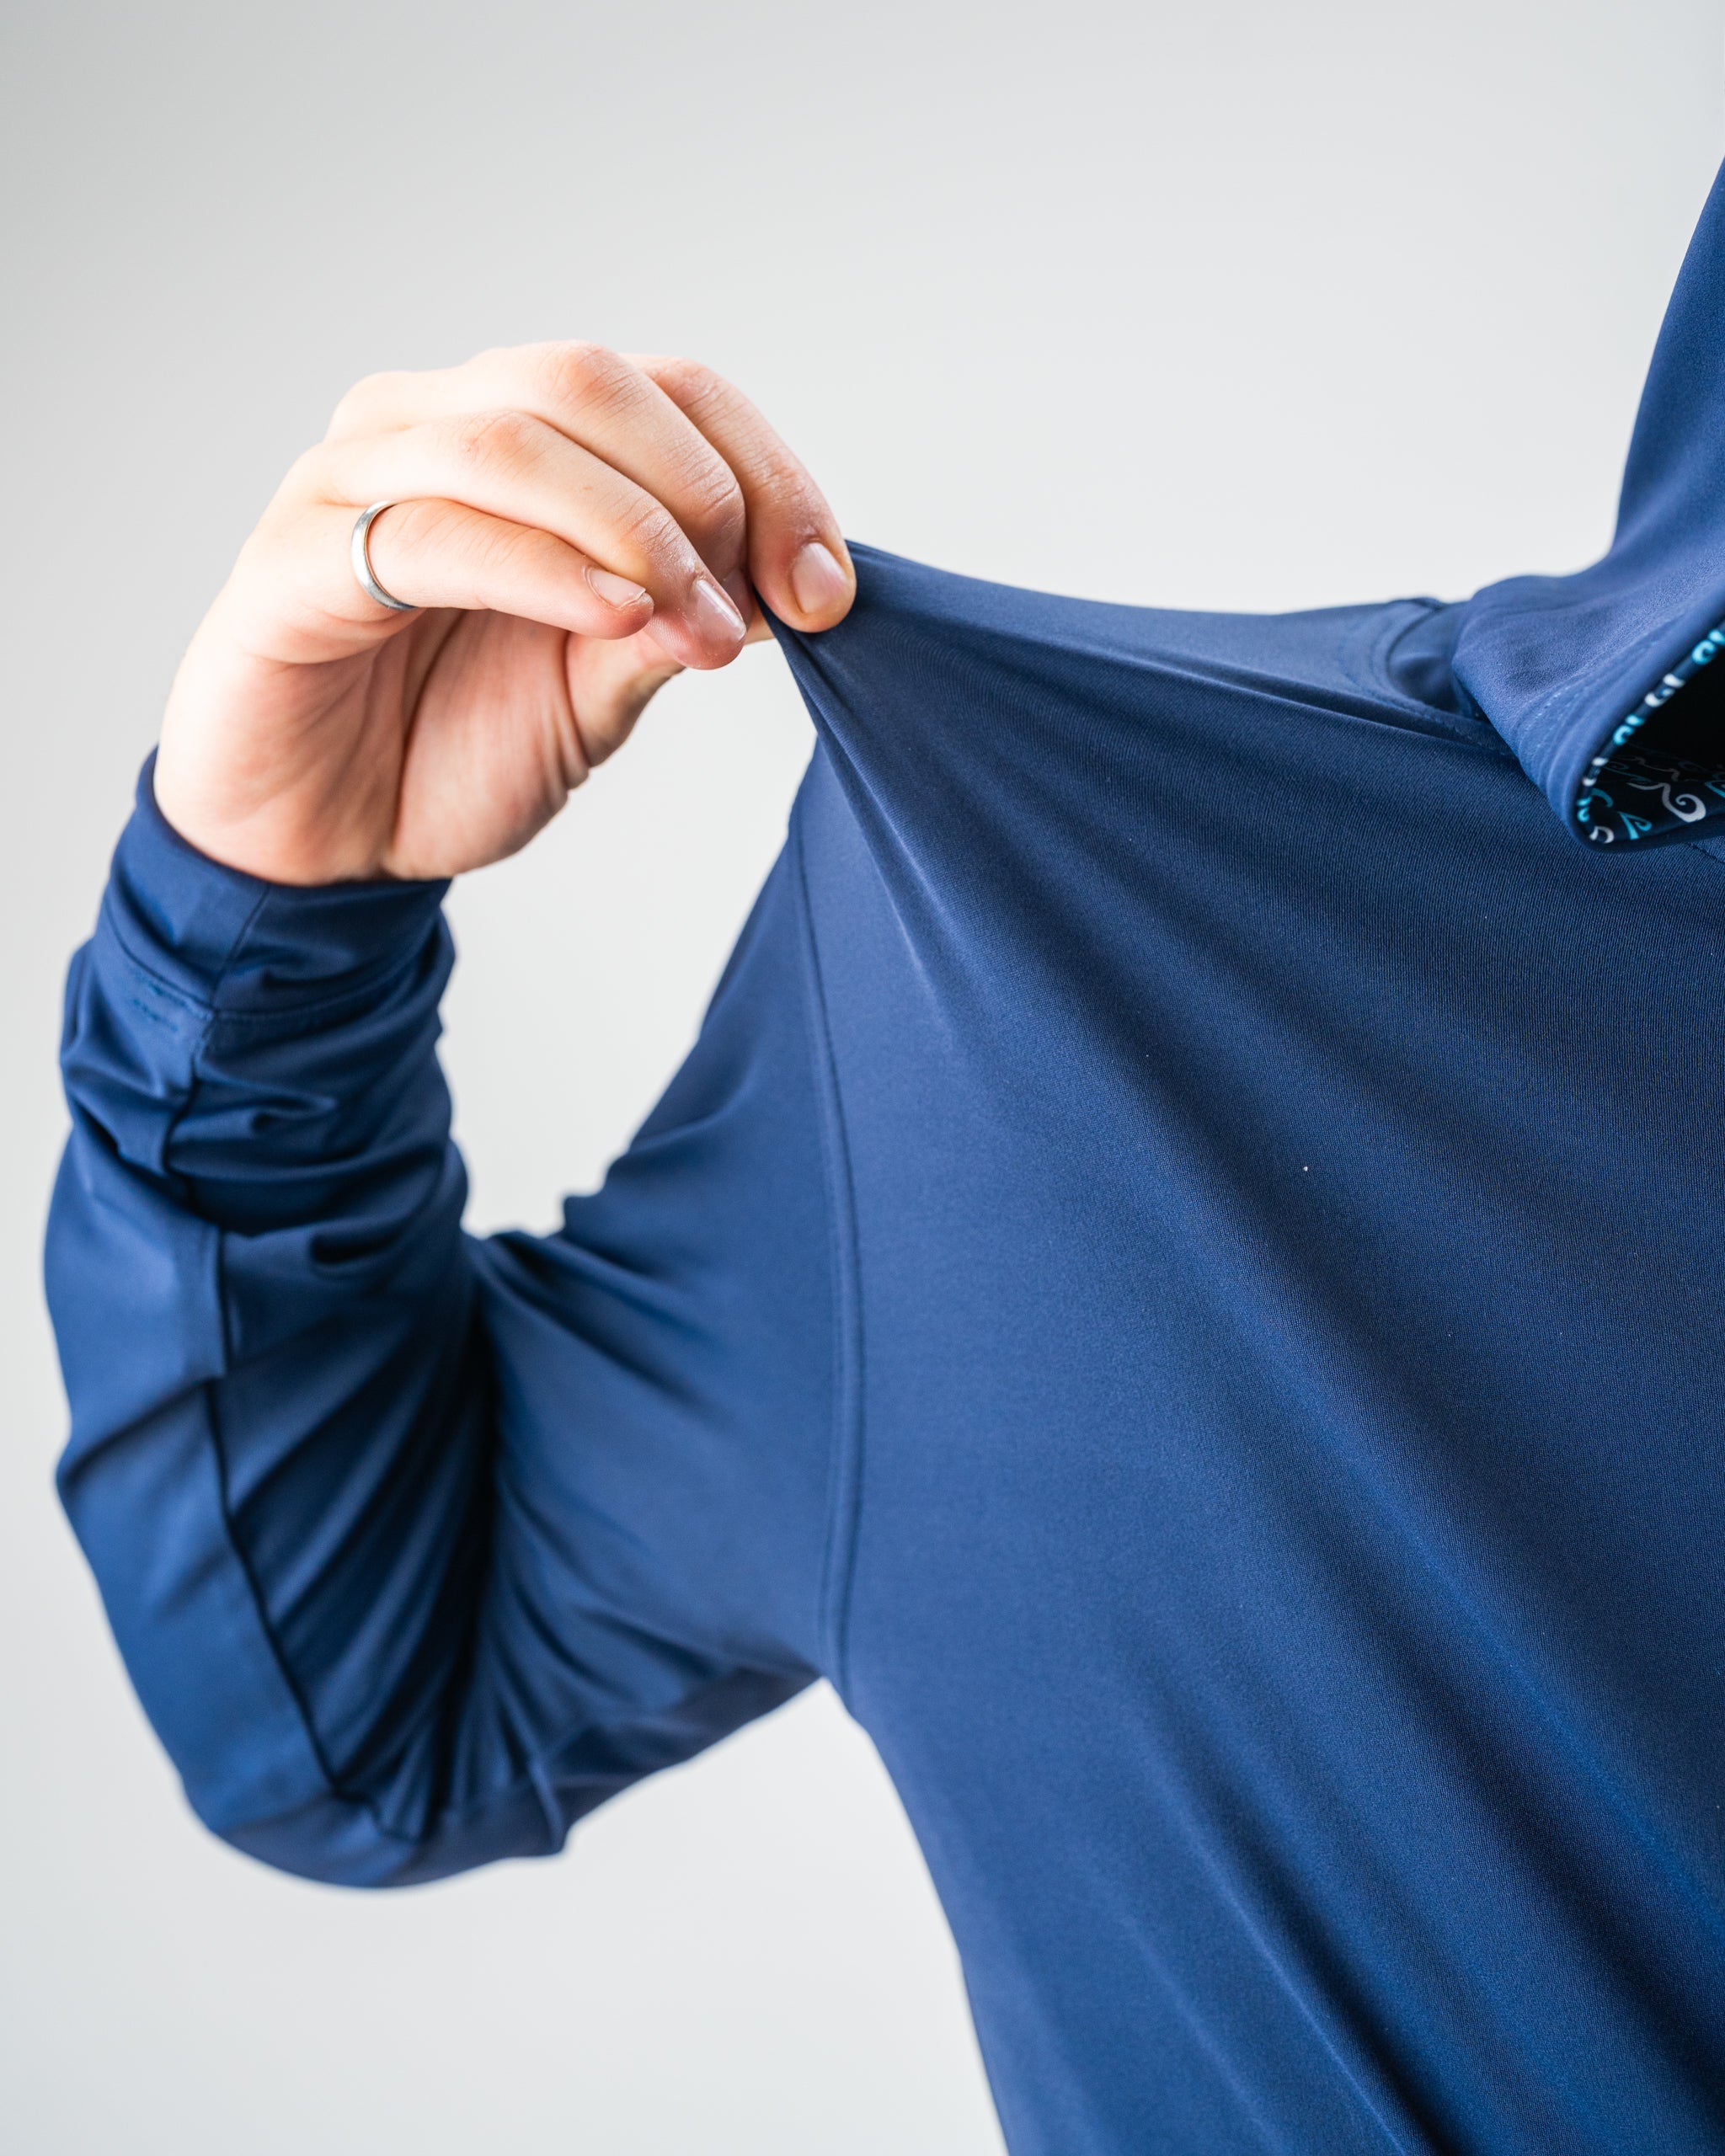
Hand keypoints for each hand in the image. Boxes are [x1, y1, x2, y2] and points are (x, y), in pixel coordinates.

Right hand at [153, 344, 854, 883]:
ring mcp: (354, 478)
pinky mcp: (296, 557)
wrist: (324, 846)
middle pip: (595, 380)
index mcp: (521, 436)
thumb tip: (794, 583)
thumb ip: (680, 621)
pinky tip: (615, 619)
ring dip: (637, 532)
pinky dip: (546, 568)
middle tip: (761, 610)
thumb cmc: (447, 747)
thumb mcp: (603, 691)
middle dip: (708, 492)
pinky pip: (434, 530)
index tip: (827, 591)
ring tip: (700, 631)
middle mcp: (433, 425)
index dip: (768, 474)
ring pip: (518, 437)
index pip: (669, 390)